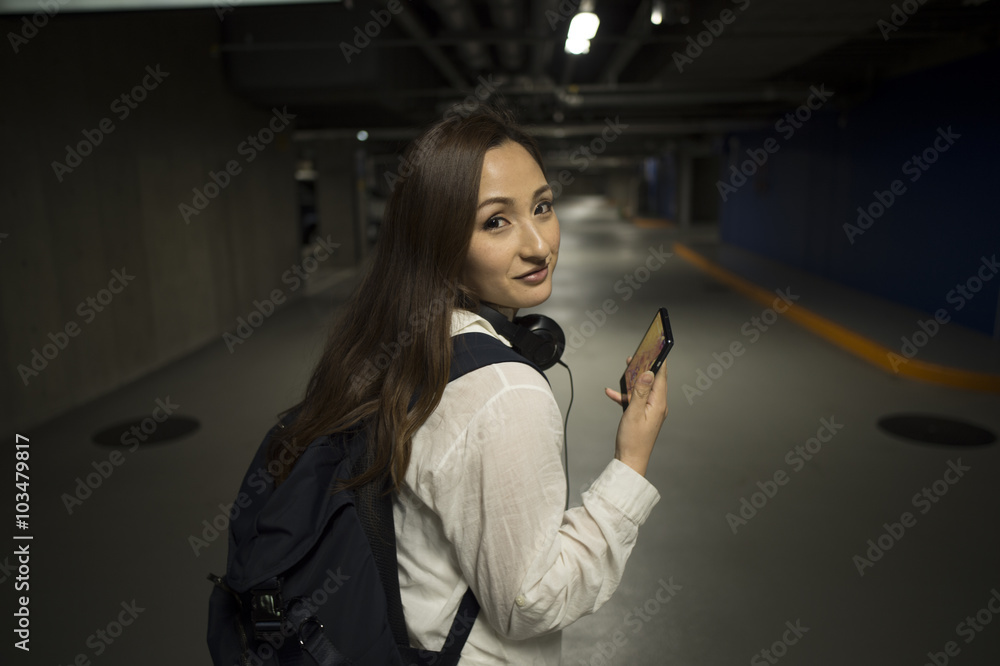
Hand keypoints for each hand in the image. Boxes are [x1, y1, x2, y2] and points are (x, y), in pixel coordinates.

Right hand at [605, 356, 667, 476]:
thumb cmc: (633, 441)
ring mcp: (650, 410)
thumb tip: (648, 373)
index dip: (658, 361)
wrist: (630, 461)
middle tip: (636, 356)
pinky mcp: (643, 415)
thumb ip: (640, 392)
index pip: (661, 377)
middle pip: (652, 381)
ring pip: (643, 389)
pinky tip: (612, 393)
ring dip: (633, 381)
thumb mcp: (634, 413)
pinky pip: (635, 400)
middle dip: (644, 368)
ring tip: (625, 370)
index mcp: (659, 404)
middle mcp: (658, 406)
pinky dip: (625, 395)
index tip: (655, 349)